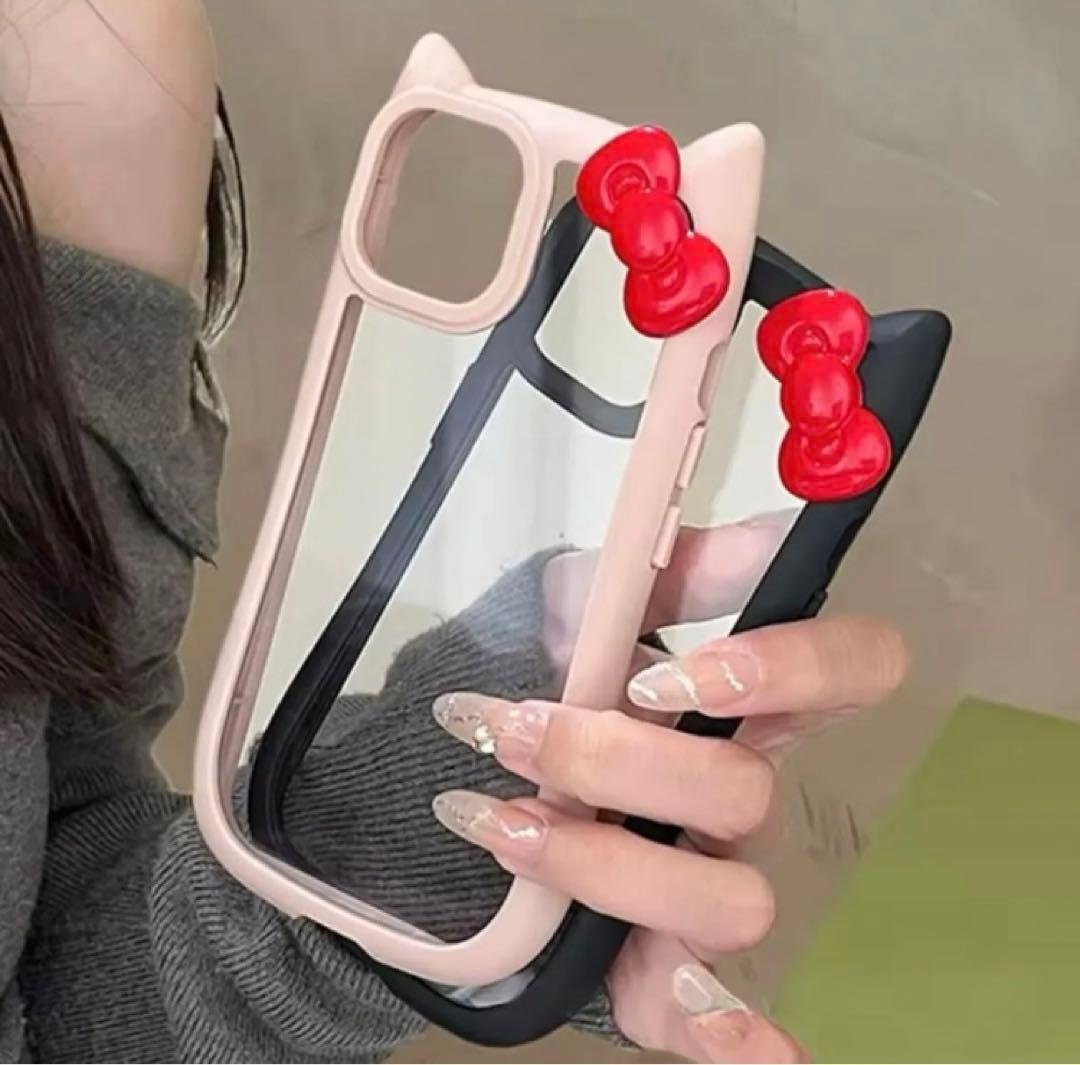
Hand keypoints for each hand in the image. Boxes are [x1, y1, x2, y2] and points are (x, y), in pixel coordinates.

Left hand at [431, 515, 906, 1062]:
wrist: (445, 753)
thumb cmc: (524, 664)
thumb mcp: (575, 596)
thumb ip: (662, 563)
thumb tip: (768, 534)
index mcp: (733, 702)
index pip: (850, 672)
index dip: (793, 670)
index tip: (674, 674)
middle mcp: (736, 799)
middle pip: (747, 795)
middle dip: (614, 762)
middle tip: (512, 728)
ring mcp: (702, 885)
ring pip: (725, 901)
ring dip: (601, 862)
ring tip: (494, 822)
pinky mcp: (651, 963)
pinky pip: (711, 1020)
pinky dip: (728, 1036)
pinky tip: (703, 1023)